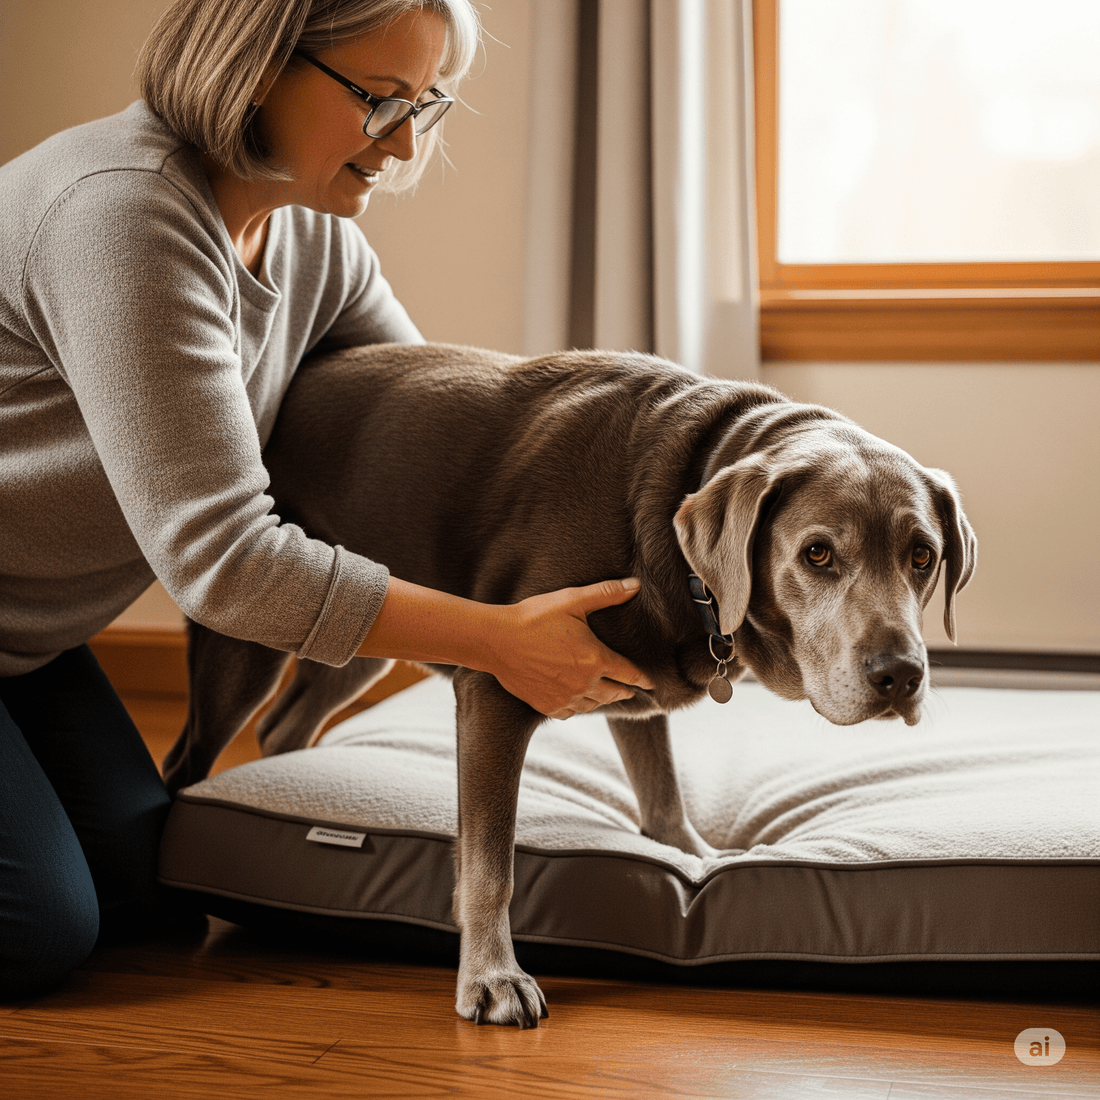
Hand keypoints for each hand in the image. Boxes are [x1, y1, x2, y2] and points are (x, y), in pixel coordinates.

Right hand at [487, 579, 653, 717]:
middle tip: (629, 689)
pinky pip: (570, 713)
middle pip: (615, 693)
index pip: (630, 674)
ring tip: (605, 693)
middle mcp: (585, 684)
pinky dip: (577, 707)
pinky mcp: (546, 706)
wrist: (496, 640)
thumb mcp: (572, 600)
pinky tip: (576, 700)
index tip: (651, 684)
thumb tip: (636, 586)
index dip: (643, 679)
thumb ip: (606, 594)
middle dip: (625, 690)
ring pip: (593, 705)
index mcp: (596, 659)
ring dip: (602, 698)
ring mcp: (565, 698)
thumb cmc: (534, 617)